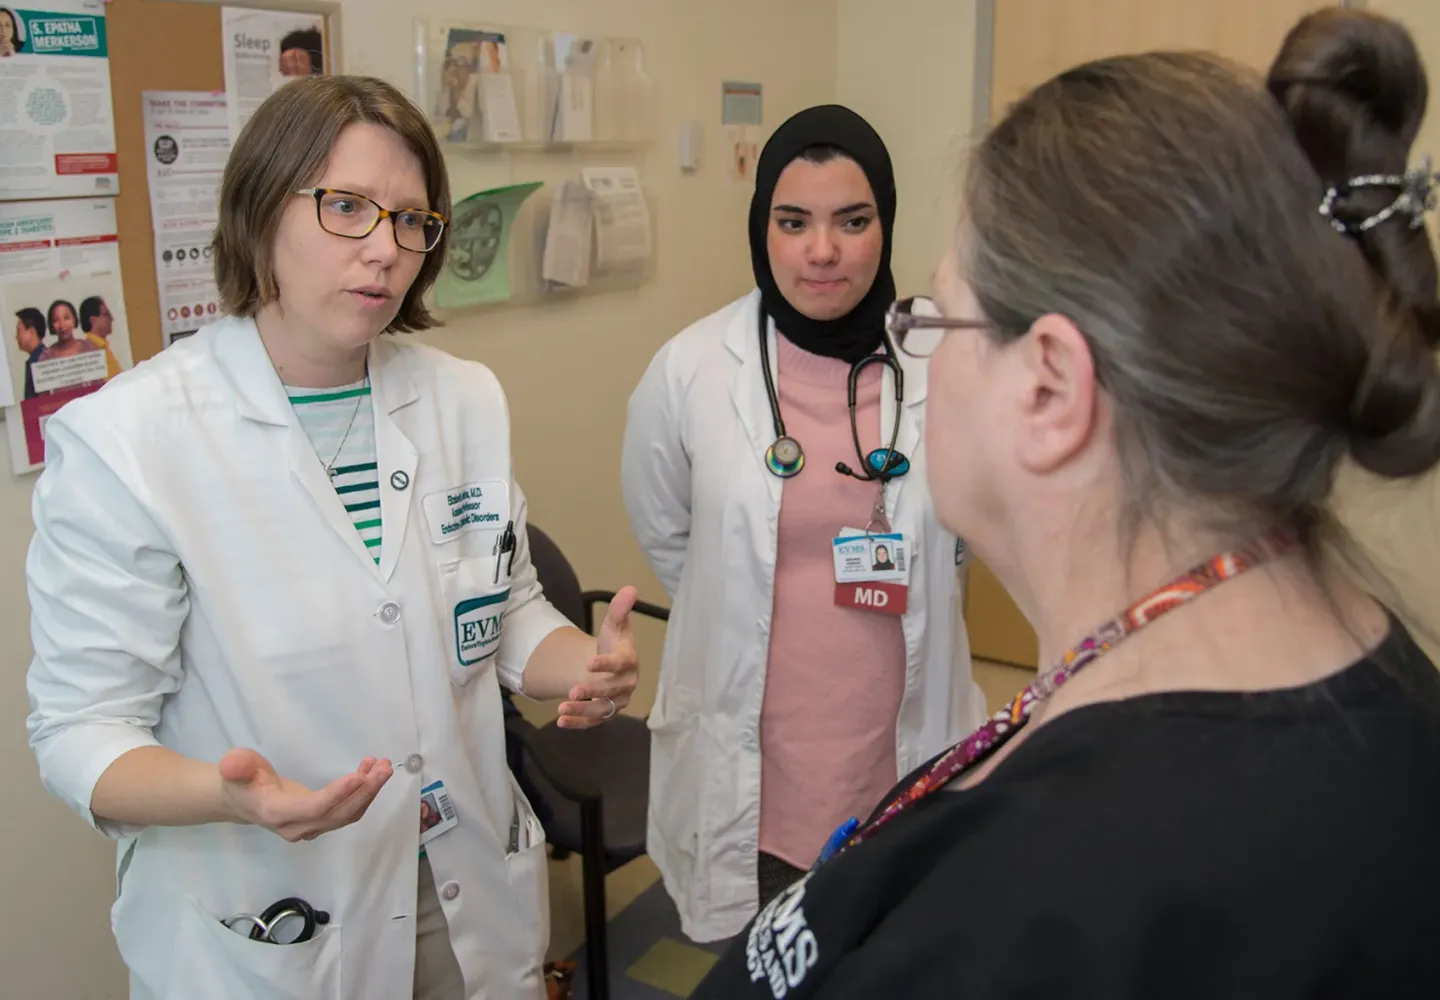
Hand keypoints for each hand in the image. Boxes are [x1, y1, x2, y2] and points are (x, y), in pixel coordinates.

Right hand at [219, 748, 391, 841]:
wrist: (240, 799)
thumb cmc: (240, 779)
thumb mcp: (236, 766)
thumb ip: (237, 766)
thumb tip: (233, 765)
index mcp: (277, 813)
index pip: (313, 808)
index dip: (337, 795)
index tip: (359, 776)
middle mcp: (297, 827)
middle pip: (338, 814)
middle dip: (364, 792)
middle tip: (384, 767)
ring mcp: (310, 828)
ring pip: (347, 815)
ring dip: (369, 792)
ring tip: (382, 766)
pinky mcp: (320, 822)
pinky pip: (347, 811)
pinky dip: (362, 794)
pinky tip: (370, 771)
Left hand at [558, 586, 639, 728]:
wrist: (609, 664)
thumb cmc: (612, 642)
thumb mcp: (613, 624)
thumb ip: (619, 609)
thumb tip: (630, 588)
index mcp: (629, 660)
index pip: (621, 663)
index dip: (606, 664)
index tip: (589, 663)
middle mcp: (626, 683)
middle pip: (611, 690)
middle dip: (592, 692)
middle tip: (572, 692)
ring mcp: (617, 700)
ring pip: (602, 710)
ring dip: (582, 711)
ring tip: (561, 710)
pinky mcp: (607, 713)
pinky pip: (593, 722)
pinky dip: (578, 723)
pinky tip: (560, 722)